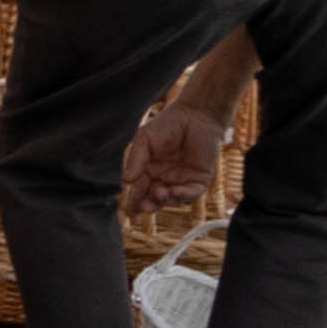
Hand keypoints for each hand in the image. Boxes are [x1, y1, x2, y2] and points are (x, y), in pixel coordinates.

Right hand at [122, 102, 223, 218]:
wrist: (194, 116)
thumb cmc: (167, 125)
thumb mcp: (144, 139)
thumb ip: (135, 159)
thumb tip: (127, 180)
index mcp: (149, 171)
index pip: (139, 190)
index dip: (134, 201)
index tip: (128, 211)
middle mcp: (164, 179)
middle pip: (154, 199)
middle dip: (149, 205)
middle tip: (143, 207)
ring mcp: (182, 181)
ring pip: (172, 200)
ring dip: (165, 201)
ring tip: (159, 194)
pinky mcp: (199, 180)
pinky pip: (191, 193)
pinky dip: (183, 195)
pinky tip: (174, 192)